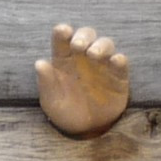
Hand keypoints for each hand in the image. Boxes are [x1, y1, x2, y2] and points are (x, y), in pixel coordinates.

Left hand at [35, 22, 129, 136]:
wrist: (85, 130)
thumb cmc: (64, 111)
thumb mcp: (51, 100)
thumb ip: (46, 83)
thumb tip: (40, 63)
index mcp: (64, 60)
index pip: (62, 40)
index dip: (62, 32)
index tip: (62, 30)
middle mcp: (84, 57)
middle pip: (86, 36)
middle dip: (83, 36)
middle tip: (78, 45)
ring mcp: (102, 65)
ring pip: (105, 44)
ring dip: (101, 45)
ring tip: (94, 54)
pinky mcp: (118, 77)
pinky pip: (121, 64)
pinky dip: (120, 60)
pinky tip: (116, 60)